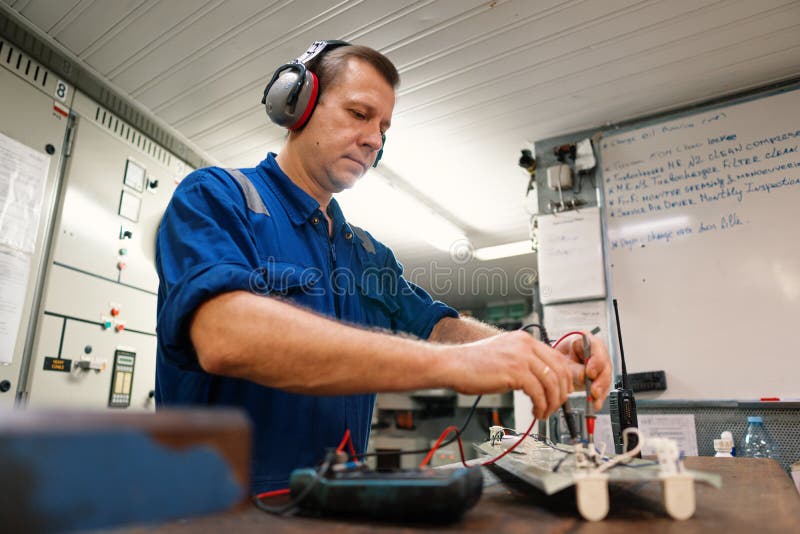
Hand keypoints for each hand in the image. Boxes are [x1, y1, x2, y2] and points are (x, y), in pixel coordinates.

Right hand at [445, 331, 572, 419]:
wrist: (453, 365)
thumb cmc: (472, 364)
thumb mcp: (504, 355)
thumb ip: (523, 361)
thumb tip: (541, 380)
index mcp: (524, 339)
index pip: (557, 358)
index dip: (564, 378)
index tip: (563, 392)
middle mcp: (525, 344)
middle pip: (559, 370)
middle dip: (562, 392)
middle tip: (557, 406)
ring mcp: (521, 357)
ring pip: (552, 383)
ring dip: (552, 403)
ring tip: (544, 413)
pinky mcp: (515, 372)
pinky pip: (539, 393)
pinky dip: (541, 406)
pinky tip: (536, 412)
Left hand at [554, 332, 612, 409]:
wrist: (558, 363)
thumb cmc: (559, 356)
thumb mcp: (562, 360)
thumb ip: (573, 368)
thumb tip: (584, 377)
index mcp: (587, 341)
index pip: (597, 348)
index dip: (595, 362)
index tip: (590, 373)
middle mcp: (598, 352)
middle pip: (605, 366)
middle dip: (600, 381)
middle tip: (594, 391)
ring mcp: (601, 366)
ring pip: (606, 378)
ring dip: (601, 391)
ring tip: (595, 401)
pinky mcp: (600, 378)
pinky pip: (603, 387)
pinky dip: (599, 397)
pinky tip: (596, 403)